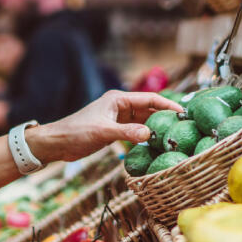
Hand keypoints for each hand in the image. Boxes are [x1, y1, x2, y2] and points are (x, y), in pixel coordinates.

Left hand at [28, 90, 182, 162]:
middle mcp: (120, 106)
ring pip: (143, 120)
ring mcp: (118, 117)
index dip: (167, 104)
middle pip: (149, 108)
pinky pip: (136, 130)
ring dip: (156, 126)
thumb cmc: (76, 132)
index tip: (183, 112)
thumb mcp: (103, 132)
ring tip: (174, 135)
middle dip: (165, 116)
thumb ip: (127, 132)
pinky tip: (156, 143)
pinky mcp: (114, 129)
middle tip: (184, 125)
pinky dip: (146, 135)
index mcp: (118, 99)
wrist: (58, 142)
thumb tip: (150, 134)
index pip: (149, 99)